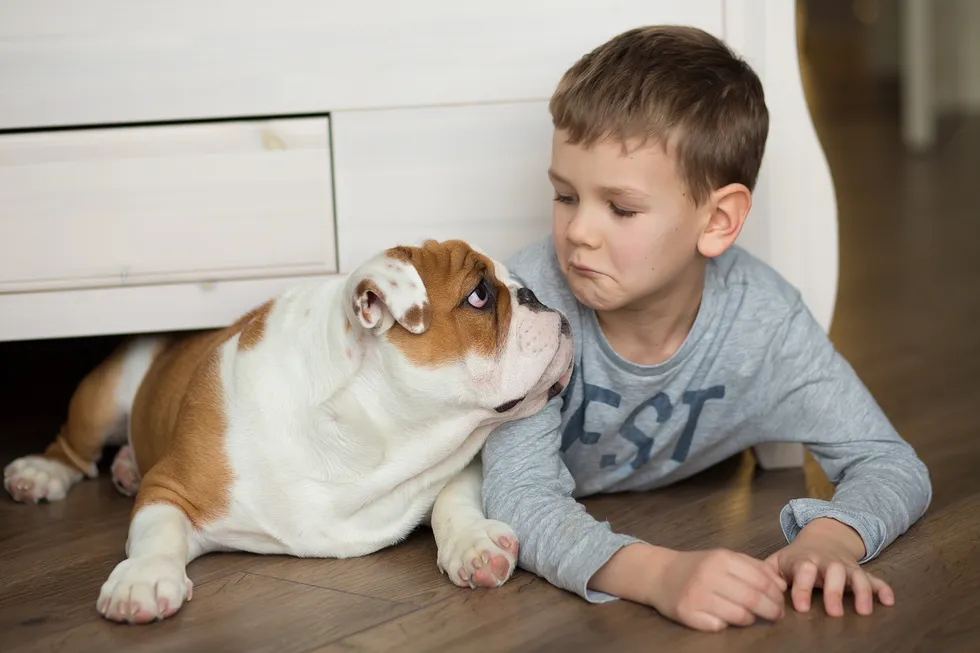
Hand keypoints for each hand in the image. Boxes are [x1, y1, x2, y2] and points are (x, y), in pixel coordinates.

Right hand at [649, 548, 787, 631]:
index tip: (781, 602)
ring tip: (751, 617)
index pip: (760, 580)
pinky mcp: (688, 613)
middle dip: (771, 610)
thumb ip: (752, 567)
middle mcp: (709, 575)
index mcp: (721, 558)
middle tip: (777, 616)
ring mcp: (697, 595)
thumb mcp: (723, 558)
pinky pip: (719, 625)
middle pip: (753, 598)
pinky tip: (726, 618)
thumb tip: (781, 586)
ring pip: (739, 615)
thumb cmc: (697, 566)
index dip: (776, 595)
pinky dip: (727, 624)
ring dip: (751, 619)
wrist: (659, 574)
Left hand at [766, 518, 893, 616]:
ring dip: (862, 592)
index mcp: (805, 560)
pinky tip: (889, 601)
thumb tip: (764, 588)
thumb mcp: (778, 561)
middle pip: (833, 572)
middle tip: (834, 613)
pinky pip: (875, 579)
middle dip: (834, 592)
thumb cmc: (796, 558)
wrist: (821, 538)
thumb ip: (767, 573)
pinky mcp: (860, 572)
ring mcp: (846, 566)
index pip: (803, 571)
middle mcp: (827, 562)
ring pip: (857, 576)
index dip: (802, 588)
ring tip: (864, 611)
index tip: (801, 607)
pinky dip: (883, 589)